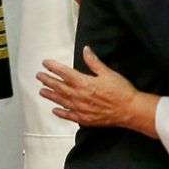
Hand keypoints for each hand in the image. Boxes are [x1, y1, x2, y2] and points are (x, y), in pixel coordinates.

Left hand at [37, 46, 158, 137]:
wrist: (129, 110)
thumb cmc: (121, 90)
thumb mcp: (108, 73)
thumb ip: (94, 62)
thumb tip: (85, 50)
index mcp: (84, 83)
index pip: (64, 73)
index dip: (54, 67)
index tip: (46, 63)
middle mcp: (79, 96)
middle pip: (59, 87)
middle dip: (48, 80)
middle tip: (39, 76)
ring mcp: (80, 109)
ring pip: (61, 101)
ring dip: (50, 95)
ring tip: (42, 91)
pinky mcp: (84, 118)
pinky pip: (69, 115)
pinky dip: (60, 112)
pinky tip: (55, 110)